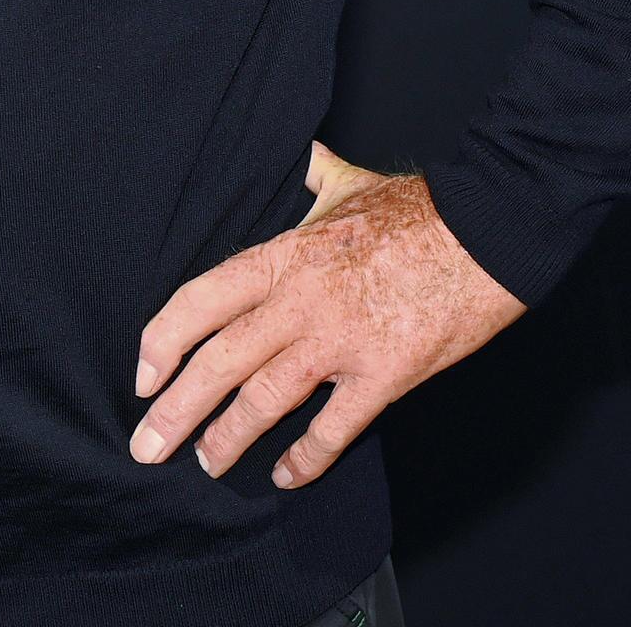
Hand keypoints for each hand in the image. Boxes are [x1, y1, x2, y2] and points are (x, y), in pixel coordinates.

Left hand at [129, 141, 527, 487]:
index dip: (162, 341)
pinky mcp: (385, 373)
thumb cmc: (418, 209)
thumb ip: (313, 175)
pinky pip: (334, 427)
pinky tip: (287, 475)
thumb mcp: (349, 182)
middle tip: (147, 446)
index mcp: (284, 256)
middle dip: (176, 409)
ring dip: (229, 437)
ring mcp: (341, 339)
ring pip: (265, 398)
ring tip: (206, 462)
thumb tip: (301, 155)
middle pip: (219, 360)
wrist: (488, 231)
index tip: (142, 376)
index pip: (201, 300)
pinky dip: (307, 458)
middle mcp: (300, 300)